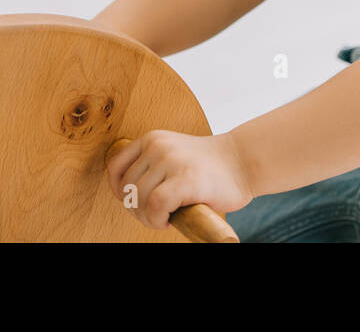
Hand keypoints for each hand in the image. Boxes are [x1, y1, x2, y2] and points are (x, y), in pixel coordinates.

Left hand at [105, 130, 254, 229]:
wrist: (244, 162)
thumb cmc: (209, 168)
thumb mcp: (172, 155)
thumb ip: (150, 167)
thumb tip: (125, 197)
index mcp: (152, 139)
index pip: (115, 167)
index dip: (118, 191)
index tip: (132, 202)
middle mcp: (158, 146)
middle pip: (127, 189)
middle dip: (137, 210)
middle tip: (157, 215)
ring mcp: (172, 161)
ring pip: (139, 199)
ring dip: (148, 218)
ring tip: (166, 217)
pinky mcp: (186, 179)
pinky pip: (155, 205)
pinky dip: (157, 219)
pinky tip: (170, 220)